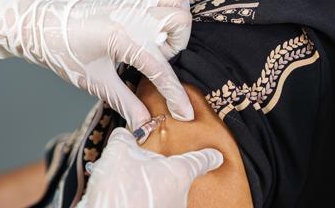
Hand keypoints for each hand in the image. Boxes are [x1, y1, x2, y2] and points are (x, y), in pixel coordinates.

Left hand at [0, 0, 192, 128]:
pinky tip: (161, 13)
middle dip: (177, 47)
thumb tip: (145, 125)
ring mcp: (132, 0)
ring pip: (176, 0)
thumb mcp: (96, 82)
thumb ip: (125, 102)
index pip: (160, 69)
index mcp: (122, 38)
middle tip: (157, 60)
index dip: (175, 96)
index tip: (184, 114)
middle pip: (180, 22)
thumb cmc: (65, 54)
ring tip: (159, 39)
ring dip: (176, 22)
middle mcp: (131, 15)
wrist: (42, 27)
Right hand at [76, 128, 223, 207]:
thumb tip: (123, 133)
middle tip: (142, 169)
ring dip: (152, 189)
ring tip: (130, 187)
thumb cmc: (120, 189)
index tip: (216, 155)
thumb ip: (125, 139)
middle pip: (177, 178)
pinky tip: (129, 199)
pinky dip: (145, 201)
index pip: (200, 161)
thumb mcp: (118, 153)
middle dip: (162, 173)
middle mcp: (180, 194)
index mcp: (178, 172)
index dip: (208, 156)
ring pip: (166, 194)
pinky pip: (157, 205)